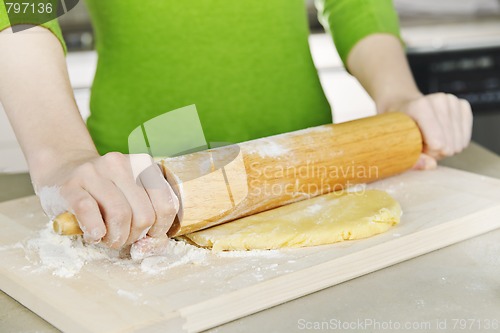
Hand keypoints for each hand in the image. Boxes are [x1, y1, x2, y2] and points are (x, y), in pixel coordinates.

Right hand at [35, 151, 178, 248]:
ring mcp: (94, 171)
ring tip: (108, 238)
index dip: (160, 227)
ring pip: (120, 215)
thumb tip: (158, 243)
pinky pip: (88, 211)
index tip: (149, 234)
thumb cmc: (104, 191)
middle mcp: (120, 164)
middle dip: (136, 236)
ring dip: (116, 237)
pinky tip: (94, 235)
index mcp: (142, 164)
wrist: (62, 170)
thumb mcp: (131, 195)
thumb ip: (150, 214)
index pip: (166, 204)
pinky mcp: (70, 185)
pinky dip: (95, 230)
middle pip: (144, 214)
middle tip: (124, 238)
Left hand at [390, 93, 472, 169]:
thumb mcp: (398, 143)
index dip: (429, 152)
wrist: (406, 107)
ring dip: (446, 147)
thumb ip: (413, 158)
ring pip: (458, 143)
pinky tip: (443, 136)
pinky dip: (455, 142)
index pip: (437, 143)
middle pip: (448, 144)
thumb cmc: (402, 127)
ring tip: (432, 139)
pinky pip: (465, 137)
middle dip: (436, 151)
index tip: (418, 146)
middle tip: (424, 144)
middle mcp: (439, 100)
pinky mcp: (463, 105)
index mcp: (420, 107)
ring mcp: (452, 101)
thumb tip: (432, 165)